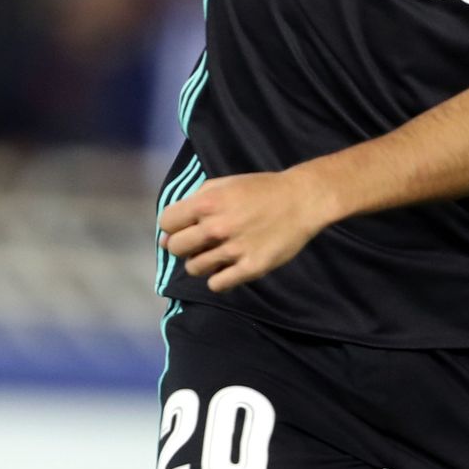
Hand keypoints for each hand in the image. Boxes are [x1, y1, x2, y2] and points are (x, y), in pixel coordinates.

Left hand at [160, 169, 330, 292]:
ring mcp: (234, 249)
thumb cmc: (261, 189)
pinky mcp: (251, 267)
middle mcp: (216, 227)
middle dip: (184, 245)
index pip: (166, 223)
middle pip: (176, 248)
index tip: (186, 227)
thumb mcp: (224, 184)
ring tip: (219, 254)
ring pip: (194, 269)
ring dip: (202, 262)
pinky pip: (217, 284)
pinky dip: (219, 278)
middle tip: (202, 242)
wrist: (302, 200)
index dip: (173, 226)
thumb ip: (193, 202)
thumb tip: (166, 234)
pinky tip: (230, 268)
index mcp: (207, 203)